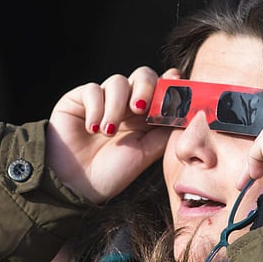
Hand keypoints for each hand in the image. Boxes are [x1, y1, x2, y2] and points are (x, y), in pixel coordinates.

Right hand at [46, 66, 170, 203]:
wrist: (76, 186)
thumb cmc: (112, 173)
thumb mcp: (145, 154)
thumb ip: (164, 132)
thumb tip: (186, 113)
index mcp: (145, 115)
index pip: (161, 88)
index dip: (170, 83)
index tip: (176, 84)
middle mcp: (126, 103)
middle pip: (143, 75)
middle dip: (146, 86)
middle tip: (140, 108)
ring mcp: (103, 99)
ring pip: (118, 81)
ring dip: (116, 106)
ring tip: (108, 132)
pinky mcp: (79, 99)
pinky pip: (93, 90)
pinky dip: (96, 108)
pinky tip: (92, 129)